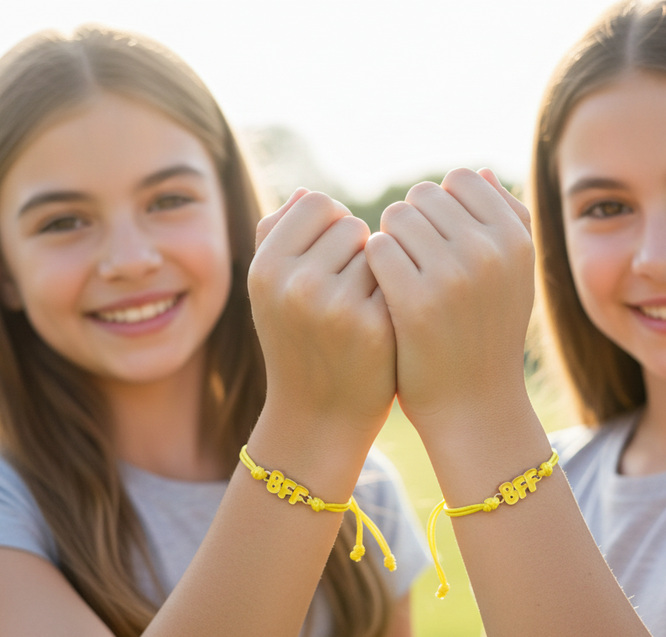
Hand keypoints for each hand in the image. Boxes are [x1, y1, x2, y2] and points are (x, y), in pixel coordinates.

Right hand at [249, 189, 396, 446]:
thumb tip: (305, 192)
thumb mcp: (270, 291)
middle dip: (357, 249)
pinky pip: (399, 281)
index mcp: (265, 268)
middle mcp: (296, 284)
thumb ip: (278, 235)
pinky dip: (396, 296)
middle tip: (348, 288)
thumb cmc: (297, 341)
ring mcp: (337, 307)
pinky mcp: (375, 328)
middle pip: (351, 224)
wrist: (319, 416)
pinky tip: (383, 324)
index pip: (315, 202)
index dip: (331, 223)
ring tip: (362, 307)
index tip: (334, 252)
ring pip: (380, 251)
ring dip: (380, 271)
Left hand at [365, 168, 534, 440]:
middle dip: (410, 222)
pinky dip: (372, 266)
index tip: (435, 238)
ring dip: (388, 241)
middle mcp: (490, 251)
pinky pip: (377, 249)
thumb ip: (505, 220)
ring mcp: (454, 276)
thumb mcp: (513, 277)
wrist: (474, 406)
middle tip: (411, 261)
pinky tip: (381, 290)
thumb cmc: (487, 334)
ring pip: (396, 217)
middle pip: (423, 195)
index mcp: (516, 239)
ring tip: (396, 275)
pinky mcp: (416, 302)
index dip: (439, 205)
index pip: (461, 179)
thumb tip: (478, 172)